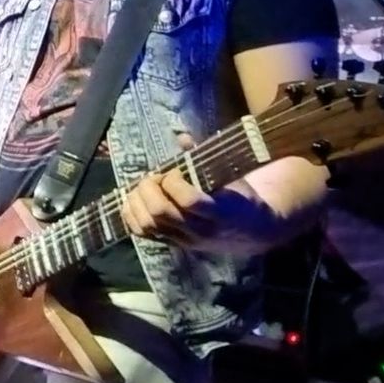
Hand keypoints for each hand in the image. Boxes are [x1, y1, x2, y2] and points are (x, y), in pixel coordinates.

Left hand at [121, 134, 267, 251]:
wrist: (252, 234)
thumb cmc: (241, 200)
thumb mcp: (232, 178)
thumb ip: (206, 159)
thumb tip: (182, 138)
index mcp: (219, 212)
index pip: (188, 201)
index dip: (173, 181)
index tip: (175, 171)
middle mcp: (199, 230)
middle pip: (160, 212)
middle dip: (149, 188)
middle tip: (154, 177)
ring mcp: (183, 241)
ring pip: (147, 224)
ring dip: (137, 201)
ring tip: (143, 187)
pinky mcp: (172, 245)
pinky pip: (142, 234)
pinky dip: (131, 216)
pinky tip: (134, 200)